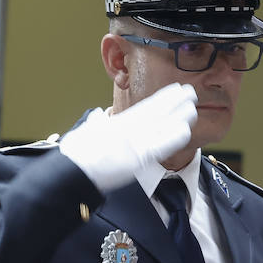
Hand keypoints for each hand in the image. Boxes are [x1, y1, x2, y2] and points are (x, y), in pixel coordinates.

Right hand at [58, 84, 197, 192]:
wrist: (70, 171)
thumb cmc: (74, 156)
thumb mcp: (85, 133)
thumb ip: (94, 124)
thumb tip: (97, 116)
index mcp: (117, 124)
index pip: (144, 108)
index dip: (162, 99)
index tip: (174, 91)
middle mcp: (126, 129)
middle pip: (156, 112)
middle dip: (174, 102)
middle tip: (189, 92)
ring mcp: (132, 142)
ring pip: (161, 125)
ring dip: (178, 115)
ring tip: (193, 106)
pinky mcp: (135, 158)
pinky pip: (159, 147)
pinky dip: (172, 137)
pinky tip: (185, 129)